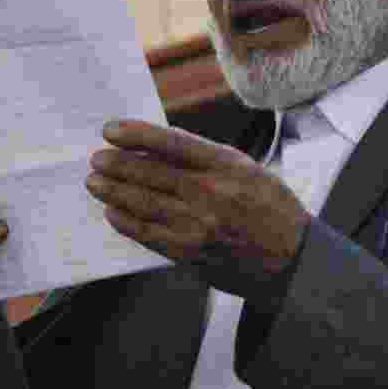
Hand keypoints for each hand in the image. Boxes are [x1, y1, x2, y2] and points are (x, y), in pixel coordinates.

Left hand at [86, 120, 311, 298]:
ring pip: (144, 204)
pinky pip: (150, 235)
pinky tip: (113, 213)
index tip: (110, 130)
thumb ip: (205, 157)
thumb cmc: (269, 207)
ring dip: (114, 192)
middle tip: (96, 159)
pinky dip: (127, 222)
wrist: (291, 258)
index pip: (173, 143)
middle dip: (117, 164)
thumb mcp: (246, 169)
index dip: (137, 135)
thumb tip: (158, 146)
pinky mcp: (191, 253)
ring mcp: (199, 225)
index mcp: (227, 165)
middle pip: (152, 174)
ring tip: (95, 182)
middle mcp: (211, 193)